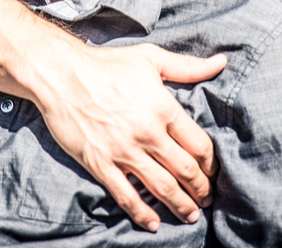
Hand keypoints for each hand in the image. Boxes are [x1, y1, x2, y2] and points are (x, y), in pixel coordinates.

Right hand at [32, 43, 226, 231]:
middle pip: (185, 170)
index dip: (211, 163)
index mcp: (164, 108)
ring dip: (181, 205)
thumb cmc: (107, 64)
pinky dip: (142, 213)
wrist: (61, 74)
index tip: (214, 171)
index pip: (199, 145)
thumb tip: (221, 62)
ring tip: (191, 215)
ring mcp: (123, 151)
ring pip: (162, 187)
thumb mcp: (151, 58)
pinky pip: (126, 196)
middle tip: (207, 198)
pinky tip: (154, 223)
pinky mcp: (100, 163)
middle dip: (201, 188)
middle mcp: (147, 133)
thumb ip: (188, 66)